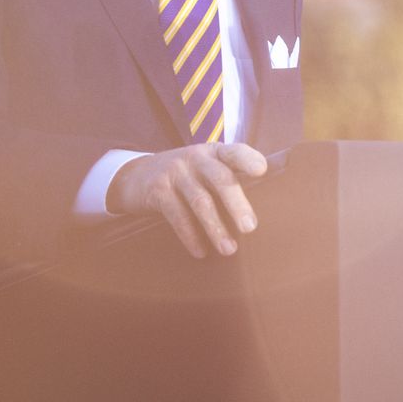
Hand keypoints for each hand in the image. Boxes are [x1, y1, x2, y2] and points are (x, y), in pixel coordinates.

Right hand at [106, 142, 267, 257]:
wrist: (136, 176)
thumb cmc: (184, 177)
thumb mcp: (204, 168)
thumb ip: (228, 179)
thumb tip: (266, 210)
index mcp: (213, 152)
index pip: (234, 152)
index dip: (247, 159)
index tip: (262, 170)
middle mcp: (195, 158)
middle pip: (220, 178)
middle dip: (236, 204)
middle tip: (250, 228)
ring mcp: (175, 172)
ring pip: (200, 201)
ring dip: (216, 228)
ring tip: (229, 250)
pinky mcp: (158, 190)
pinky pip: (177, 216)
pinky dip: (190, 236)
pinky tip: (200, 252)